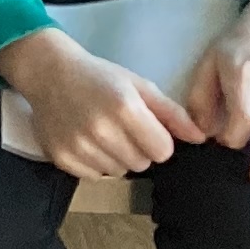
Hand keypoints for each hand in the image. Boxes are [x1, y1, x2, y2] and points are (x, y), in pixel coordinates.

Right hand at [0, 26, 197, 180]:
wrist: (49, 73)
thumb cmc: (100, 77)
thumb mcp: (139, 86)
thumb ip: (171, 113)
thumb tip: (200, 138)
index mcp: (126, 108)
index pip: (163, 151)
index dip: (158, 140)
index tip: (145, 127)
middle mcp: (101, 130)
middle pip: (142, 164)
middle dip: (138, 148)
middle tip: (121, 127)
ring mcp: (79, 146)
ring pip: (119, 172)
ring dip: (117, 157)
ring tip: (102, 133)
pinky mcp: (62, 158)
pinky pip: (95, 175)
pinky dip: (95, 162)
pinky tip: (86, 140)